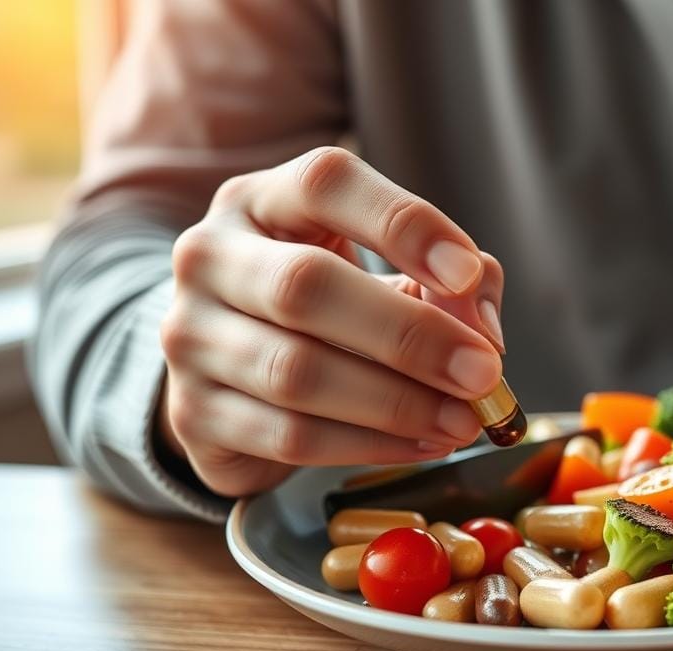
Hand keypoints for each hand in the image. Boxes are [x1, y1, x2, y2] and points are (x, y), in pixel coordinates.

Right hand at [158, 147, 505, 496]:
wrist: (231, 369)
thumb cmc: (330, 309)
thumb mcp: (388, 271)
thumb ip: (451, 286)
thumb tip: (483, 333)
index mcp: (263, 200)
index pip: (326, 183)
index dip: (402, 224)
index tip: (467, 272)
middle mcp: (210, 256)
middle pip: (306, 286)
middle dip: (409, 336)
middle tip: (482, 373)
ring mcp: (190, 336)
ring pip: (297, 373)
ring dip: (397, 404)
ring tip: (463, 421)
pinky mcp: (194, 413)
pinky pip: (289, 436)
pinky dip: (368, 446)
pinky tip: (421, 444)